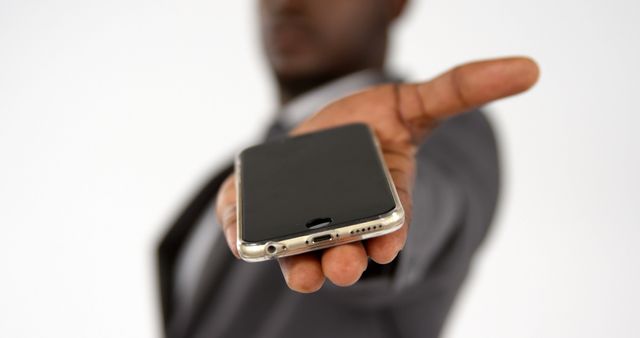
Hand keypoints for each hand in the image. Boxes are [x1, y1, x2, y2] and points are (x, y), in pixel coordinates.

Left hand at [216, 57, 538, 291]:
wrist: (322, 131)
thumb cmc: (370, 124)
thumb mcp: (413, 103)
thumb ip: (461, 90)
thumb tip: (528, 68)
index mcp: (382, 204)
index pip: (390, 228)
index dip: (390, 237)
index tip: (388, 244)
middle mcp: (345, 225)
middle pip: (346, 252)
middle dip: (346, 262)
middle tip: (342, 264)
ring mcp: (303, 226)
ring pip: (301, 257)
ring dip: (301, 266)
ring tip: (301, 270)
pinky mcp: (266, 216)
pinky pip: (253, 234)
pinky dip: (246, 236)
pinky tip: (241, 235)